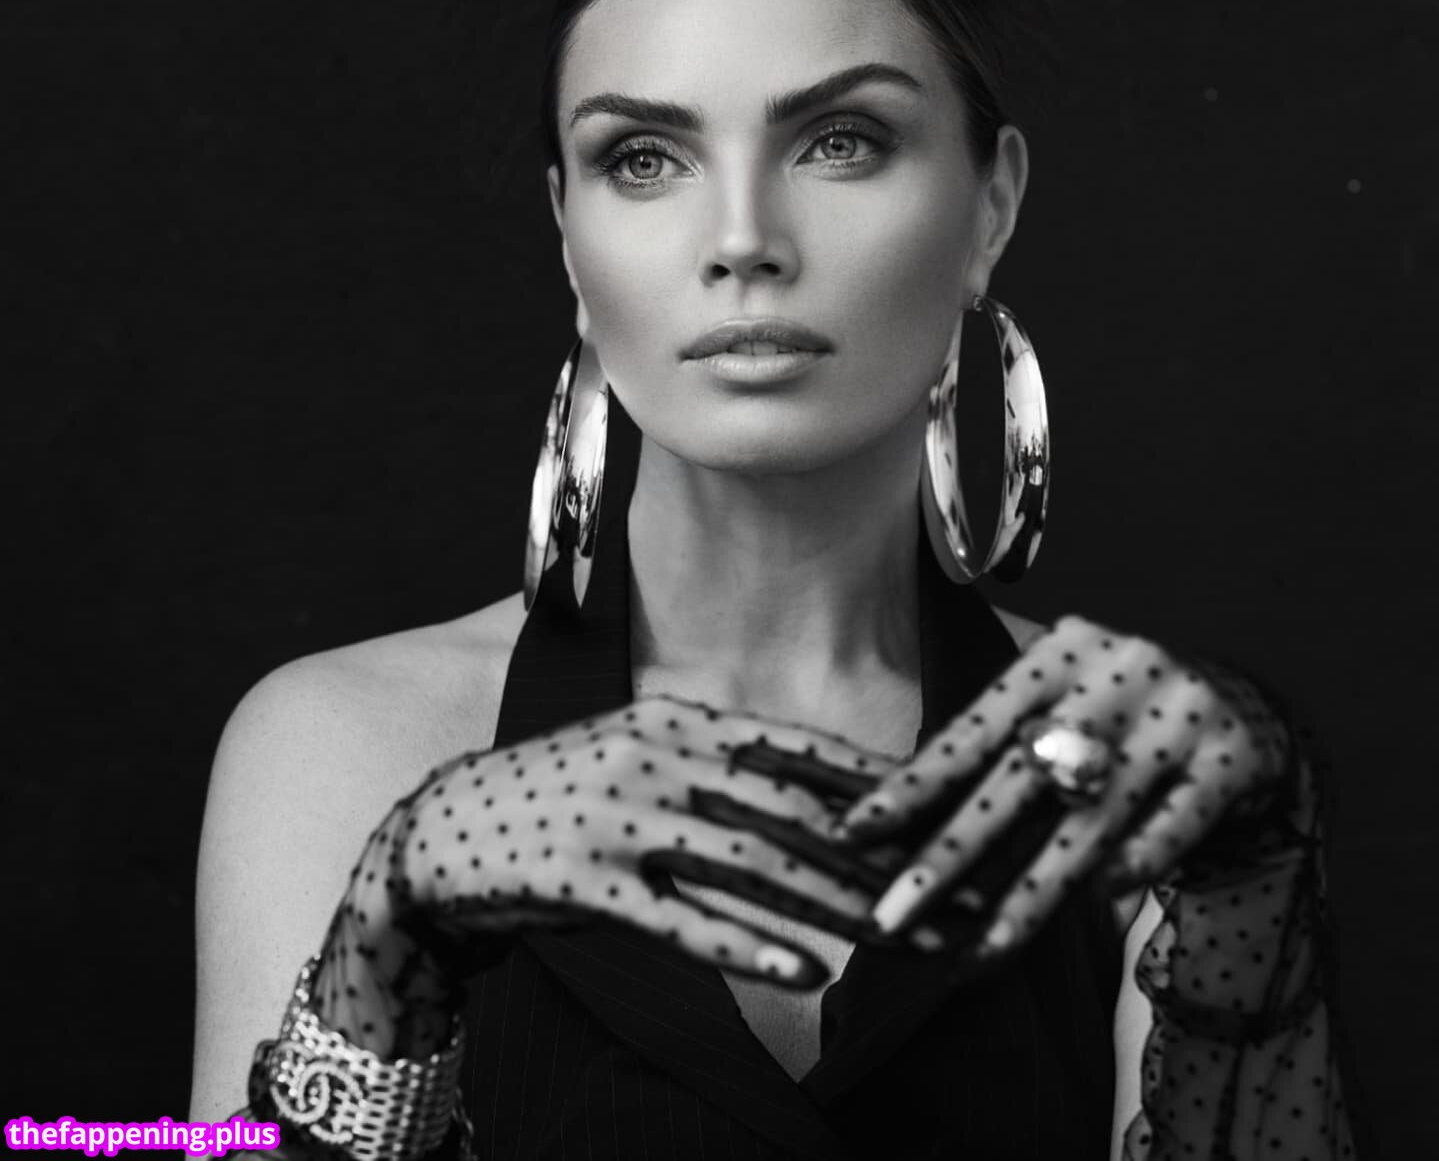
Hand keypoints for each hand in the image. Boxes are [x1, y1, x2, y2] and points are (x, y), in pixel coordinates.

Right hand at [313, 696, 931, 1058]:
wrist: (442, 831)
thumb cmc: (561, 796)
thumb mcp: (640, 757)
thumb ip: (717, 766)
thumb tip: (814, 797)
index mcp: (677, 721)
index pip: (799, 752)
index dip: (879, 786)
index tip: (950, 814)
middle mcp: (658, 757)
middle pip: (795, 812)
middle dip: (887, 860)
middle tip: (962, 895)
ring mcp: (621, 816)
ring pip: (754, 864)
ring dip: (843, 907)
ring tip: (916, 941)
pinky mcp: (587, 881)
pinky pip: (681, 921)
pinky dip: (747, 947)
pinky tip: (808, 974)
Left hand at [829, 614, 1291, 956]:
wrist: (1253, 708)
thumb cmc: (1122, 715)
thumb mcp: (1063, 695)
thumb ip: (999, 734)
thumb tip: (893, 806)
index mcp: (1058, 649)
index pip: (969, 730)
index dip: (911, 785)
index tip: (851, 834)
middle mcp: (1115, 670)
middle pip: (1016, 779)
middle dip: (947, 857)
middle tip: (889, 919)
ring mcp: (1179, 710)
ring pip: (1089, 818)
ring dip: (1030, 894)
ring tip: (977, 955)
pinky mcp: (1234, 757)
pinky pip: (1177, 821)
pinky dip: (1140, 858)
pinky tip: (1101, 901)